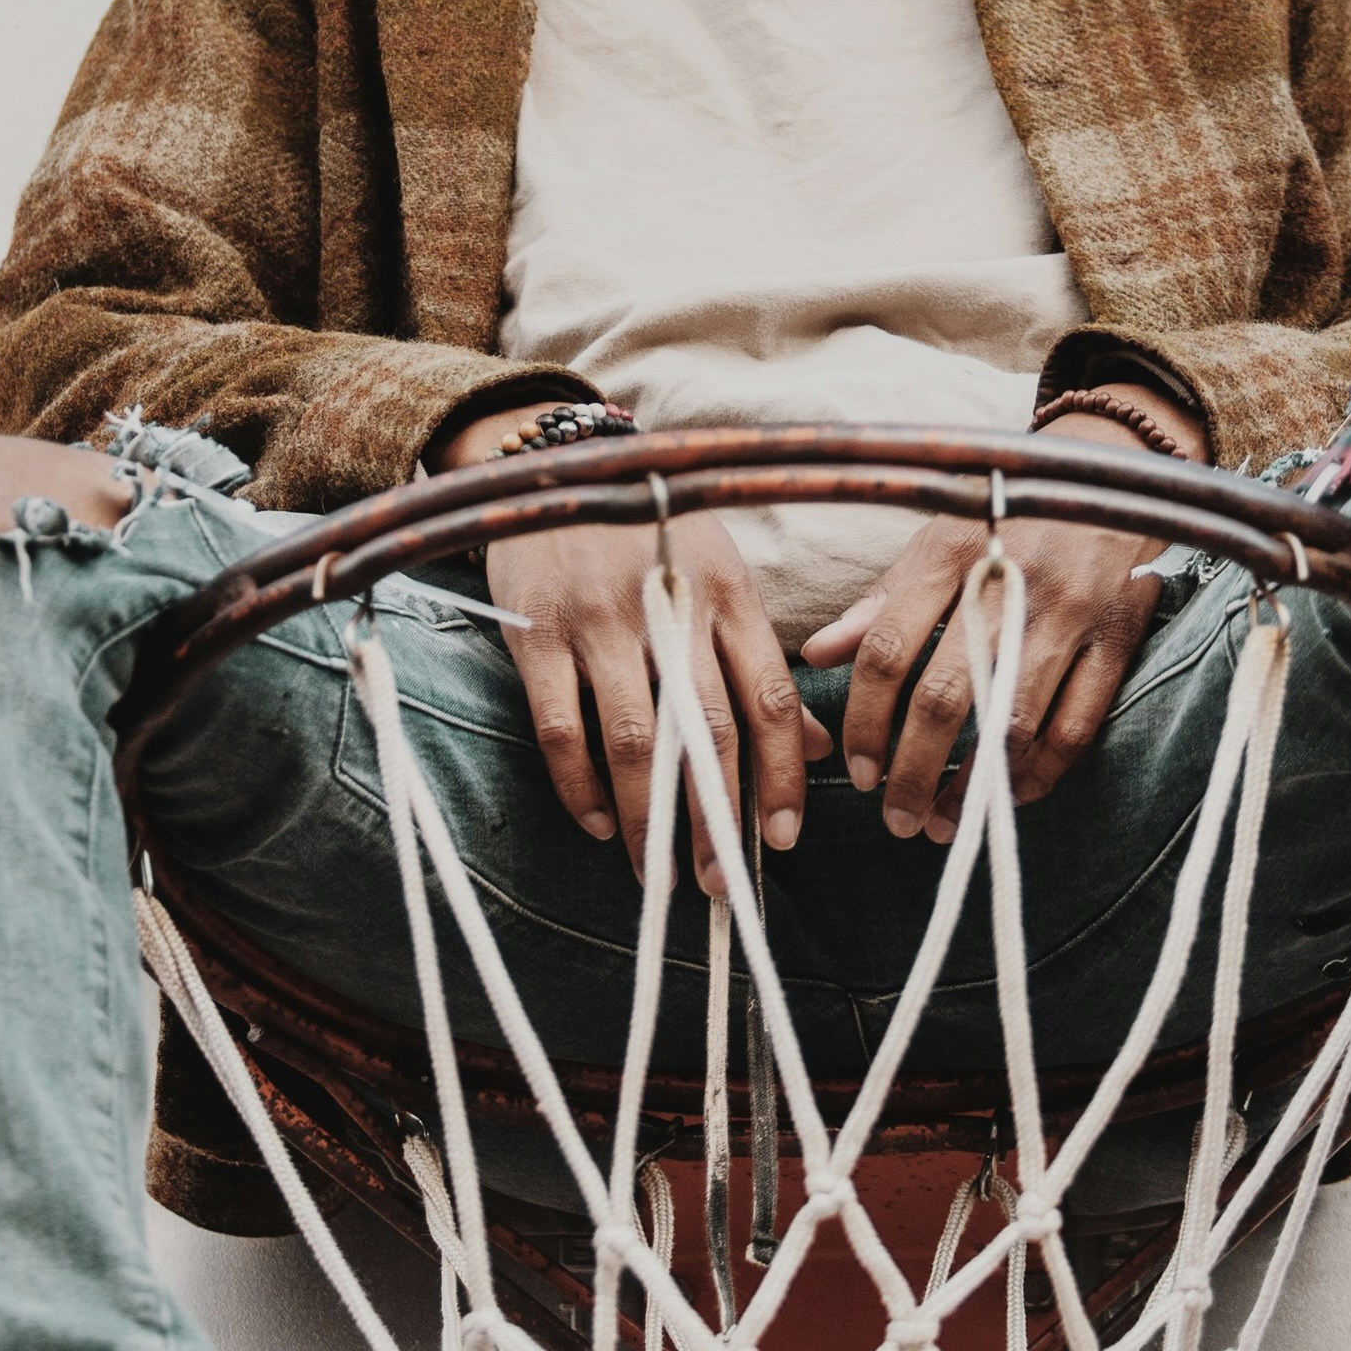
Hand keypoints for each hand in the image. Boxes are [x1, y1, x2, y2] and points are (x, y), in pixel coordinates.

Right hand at [434, 405, 827, 889]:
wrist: (559, 467)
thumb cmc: (654, 533)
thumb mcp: (721, 577)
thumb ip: (762, 660)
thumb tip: (813, 748)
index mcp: (728, 593)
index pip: (769, 699)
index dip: (780, 778)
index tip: (782, 840)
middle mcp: (670, 606)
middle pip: (707, 731)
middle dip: (717, 819)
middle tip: (720, 883)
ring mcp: (601, 619)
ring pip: (633, 741)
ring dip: (648, 820)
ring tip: (656, 872)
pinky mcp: (537, 630)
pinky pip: (561, 728)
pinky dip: (579, 787)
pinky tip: (598, 825)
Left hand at [796, 400, 1201, 842]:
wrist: (1107, 472)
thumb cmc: (1005, 514)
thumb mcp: (937, 539)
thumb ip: (879, 602)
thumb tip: (815, 656)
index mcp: (951, 551)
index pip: (888, 649)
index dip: (867, 720)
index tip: (857, 771)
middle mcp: (1007, 583)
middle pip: (946, 697)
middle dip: (912, 771)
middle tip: (894, 817)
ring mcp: (1068, 612)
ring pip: (1012, 723)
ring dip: (974, 788)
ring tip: (944, 822)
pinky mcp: (1117, 634)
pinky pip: (1077, 724)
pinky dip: (1041, 772)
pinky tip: (1010, 796)